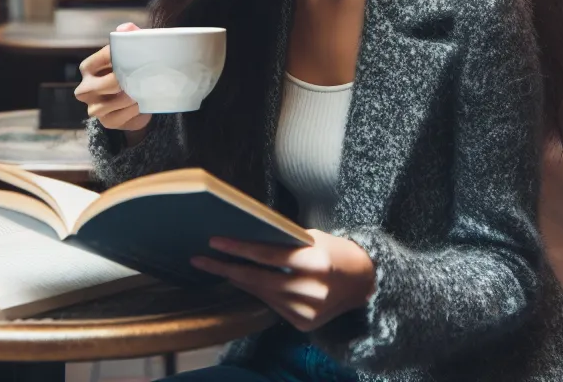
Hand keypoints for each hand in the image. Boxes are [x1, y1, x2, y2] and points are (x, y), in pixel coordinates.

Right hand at [74, 23, 151, 135]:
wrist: (145, 93)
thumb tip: (124, 28)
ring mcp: (94, 107)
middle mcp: (86, 88)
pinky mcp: (108, 122)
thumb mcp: (133, 49)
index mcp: (88, 67)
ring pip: (101, 107)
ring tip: (140, 92)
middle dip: (115, 83)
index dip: (116, 57)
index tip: (134, 56)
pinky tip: (140, 103)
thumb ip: (130, 35)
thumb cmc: (134, 66)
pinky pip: (115, 120)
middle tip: (136, 78)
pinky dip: (130, 112)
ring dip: (123, 99)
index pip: (99, 59)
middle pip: (92, 87)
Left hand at [190, 230, 375, 331]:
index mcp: (315, 262)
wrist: (362, 281)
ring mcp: (306, 311)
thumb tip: (246, 238)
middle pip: (258, 279)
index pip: (268, 255)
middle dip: (226, 268)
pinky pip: (271, 305)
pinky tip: (242, 281)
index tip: (214, 242)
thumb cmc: (333, 250)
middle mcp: (310, 290)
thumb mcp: (311, 238)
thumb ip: (283, 241)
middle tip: (200, 260)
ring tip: (216, 267)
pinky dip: (257, 292)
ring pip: (261, 294)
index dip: (239, 248)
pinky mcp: (303, 324)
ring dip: (238, 280)